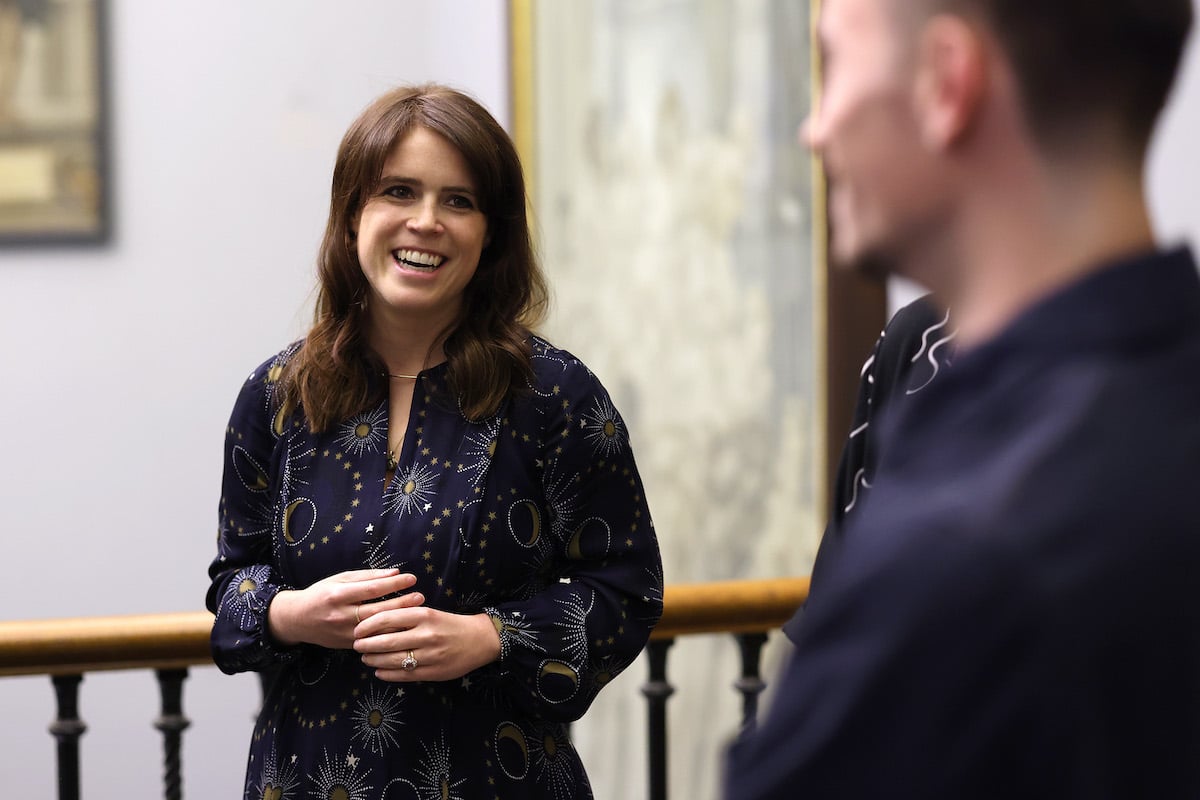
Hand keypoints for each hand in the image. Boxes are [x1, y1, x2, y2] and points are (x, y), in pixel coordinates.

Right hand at [267, 569, 421, 649]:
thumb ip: (366, 576)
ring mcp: (344, 634)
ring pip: (377, 630)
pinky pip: (372, 641)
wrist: (297, 619)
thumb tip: (394, 572)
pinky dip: (389, 635)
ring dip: (399, 621)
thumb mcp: (339, 579)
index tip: (411, 578)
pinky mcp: (347, 646)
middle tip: (420, 597)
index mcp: (337, 595)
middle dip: (401, 603)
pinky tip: (404, 629)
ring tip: (418, 612)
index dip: (393, 584)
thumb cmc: (321, 594)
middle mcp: (340, 616)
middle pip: (377, 611)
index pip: (371, 589)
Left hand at [353, 604, 501, 681]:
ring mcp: (429, 655)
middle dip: (365, 645)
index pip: (386, 618)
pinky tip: (379, 672)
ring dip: (373, 661)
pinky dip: (387, 674)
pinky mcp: (433, 672)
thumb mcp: (429, 613)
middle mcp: (426, 634)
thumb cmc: (450, 624)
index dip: (367, 626)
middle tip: (356, 646)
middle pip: (386, 641)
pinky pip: (404, 675)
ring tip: (365, 659)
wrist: (479, 640)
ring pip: (392, 660)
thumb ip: (405, 617)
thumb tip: (374, 624)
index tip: (357, 630)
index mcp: (424, 614)